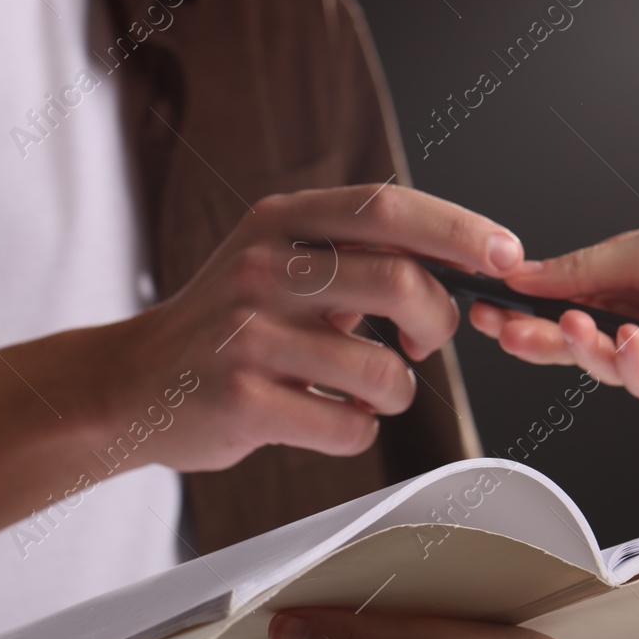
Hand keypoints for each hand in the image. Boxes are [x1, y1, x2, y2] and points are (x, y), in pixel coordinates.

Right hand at [114, 183, 524, 471]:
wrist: (133, 383)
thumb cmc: (223, 326)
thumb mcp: (274, 260)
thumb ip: (351, 252)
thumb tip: (462, 256)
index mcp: (279, 222)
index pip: (388, 208)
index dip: (459, 231)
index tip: (506, 256)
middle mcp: (263, 269)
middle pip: (401, 282)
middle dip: (438, 320)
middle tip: (425, 340)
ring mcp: (249, 336)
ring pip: (381, 369)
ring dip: (395, 391)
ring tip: (368, 392)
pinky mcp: (241, 401)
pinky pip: (346, 426)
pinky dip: (357, 430)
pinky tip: (328, 418)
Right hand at [471, 218, 638, 422]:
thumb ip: (586, 267)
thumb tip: (528, 273)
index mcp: (635, 279)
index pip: (563, 296)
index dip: (523, 301)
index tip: (489, 300)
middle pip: (570, 337)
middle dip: (533, 333)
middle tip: (502, 326)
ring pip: (597, 365)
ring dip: (578, 345)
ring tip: (573, 327)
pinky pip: (638, 387)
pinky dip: (628, 364)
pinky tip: (631, 341)